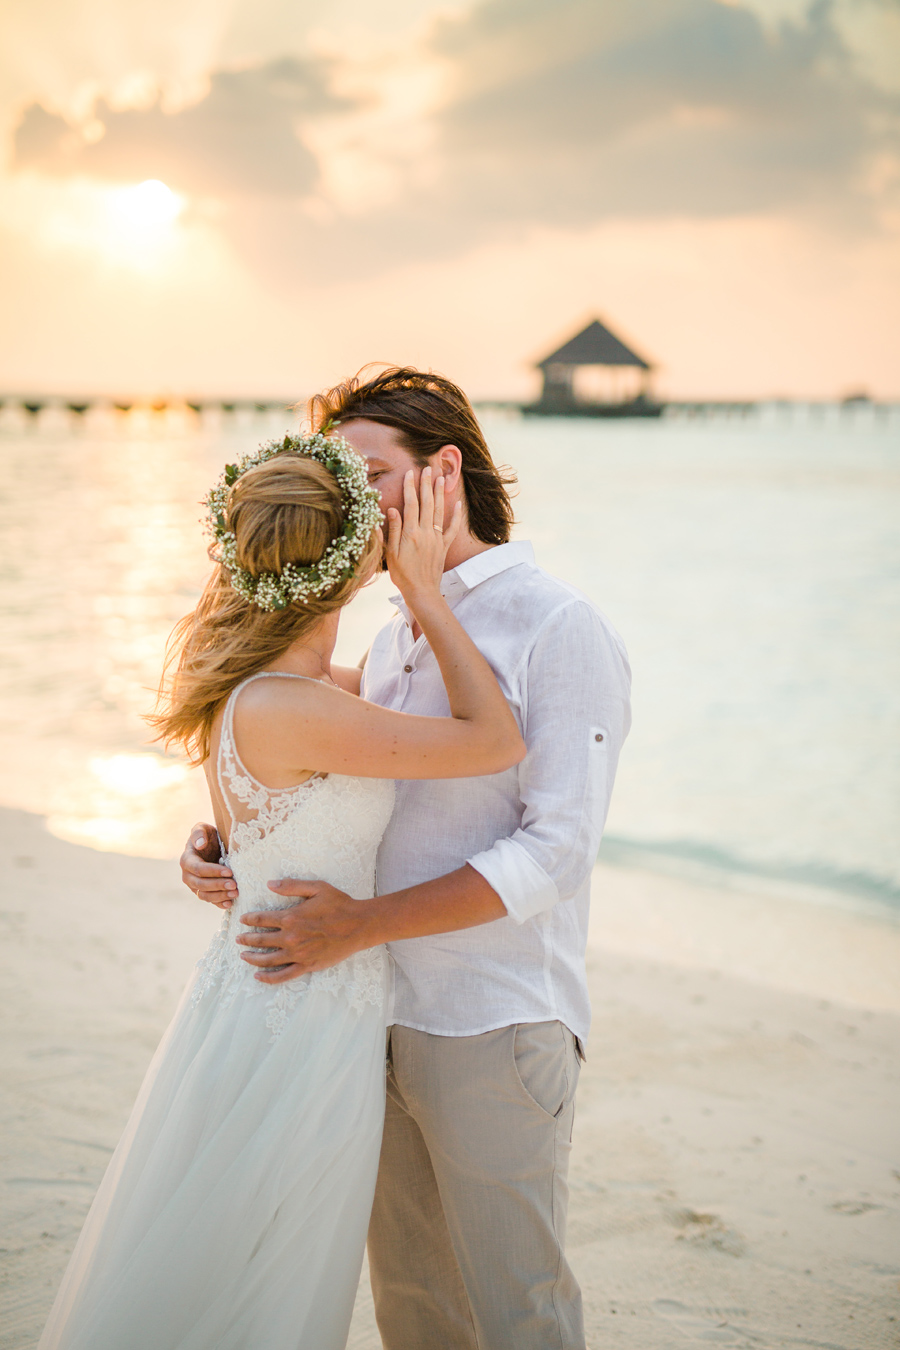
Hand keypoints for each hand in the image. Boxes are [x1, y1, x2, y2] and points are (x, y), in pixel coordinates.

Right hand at [180, 822, 237, 909]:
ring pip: (204, 895)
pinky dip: (219, 904)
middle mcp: (188, 876)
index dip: (213, 871)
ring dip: (220, 896)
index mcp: (187, 860)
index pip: (198, 869)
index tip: (229, 872)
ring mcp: (195, 886)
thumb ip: (198, 833)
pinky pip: (210, 901)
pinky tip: (230, 903)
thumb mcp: (203, 828)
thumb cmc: (207, 836)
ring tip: (235, 893)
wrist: (212, 847)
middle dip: (218, 885)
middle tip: (234, 885)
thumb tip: (200, 845)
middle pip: (201, 885)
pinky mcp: (204, 892)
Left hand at [235, 879, 372, 981]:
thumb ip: (292, 886)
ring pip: (268, 959)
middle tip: (238, 939)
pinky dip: (269, 978)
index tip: (242, 920)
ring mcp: (298, 954)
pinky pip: (284, 975)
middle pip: (261, 940)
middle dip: (247, 939)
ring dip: (252, 958)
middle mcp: (291, 937)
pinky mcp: (307, 965)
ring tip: (243, 956)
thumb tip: (270, 884)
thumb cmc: (339, 904)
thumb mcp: (317, 887)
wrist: (359, 926)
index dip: (250, 919)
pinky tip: (258, 976)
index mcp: (291, 917)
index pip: (262, 919)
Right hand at [385, 466, 460, 599]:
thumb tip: (392, 509)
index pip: (410, 504)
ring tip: (441, 478)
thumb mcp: (391, 553)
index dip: (410, 487)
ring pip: (439, 511)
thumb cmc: (402, 574)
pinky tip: (458, 503)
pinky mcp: (444, 546)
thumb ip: (393, 530)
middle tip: (427, 468)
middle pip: (426, 503)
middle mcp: (425, 532)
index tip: (410, 473)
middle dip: (426, 484)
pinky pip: (452, 528)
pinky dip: (456, 515)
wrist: (421, 591)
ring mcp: (437, 539)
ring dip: (440, 493)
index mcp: (410, 533)